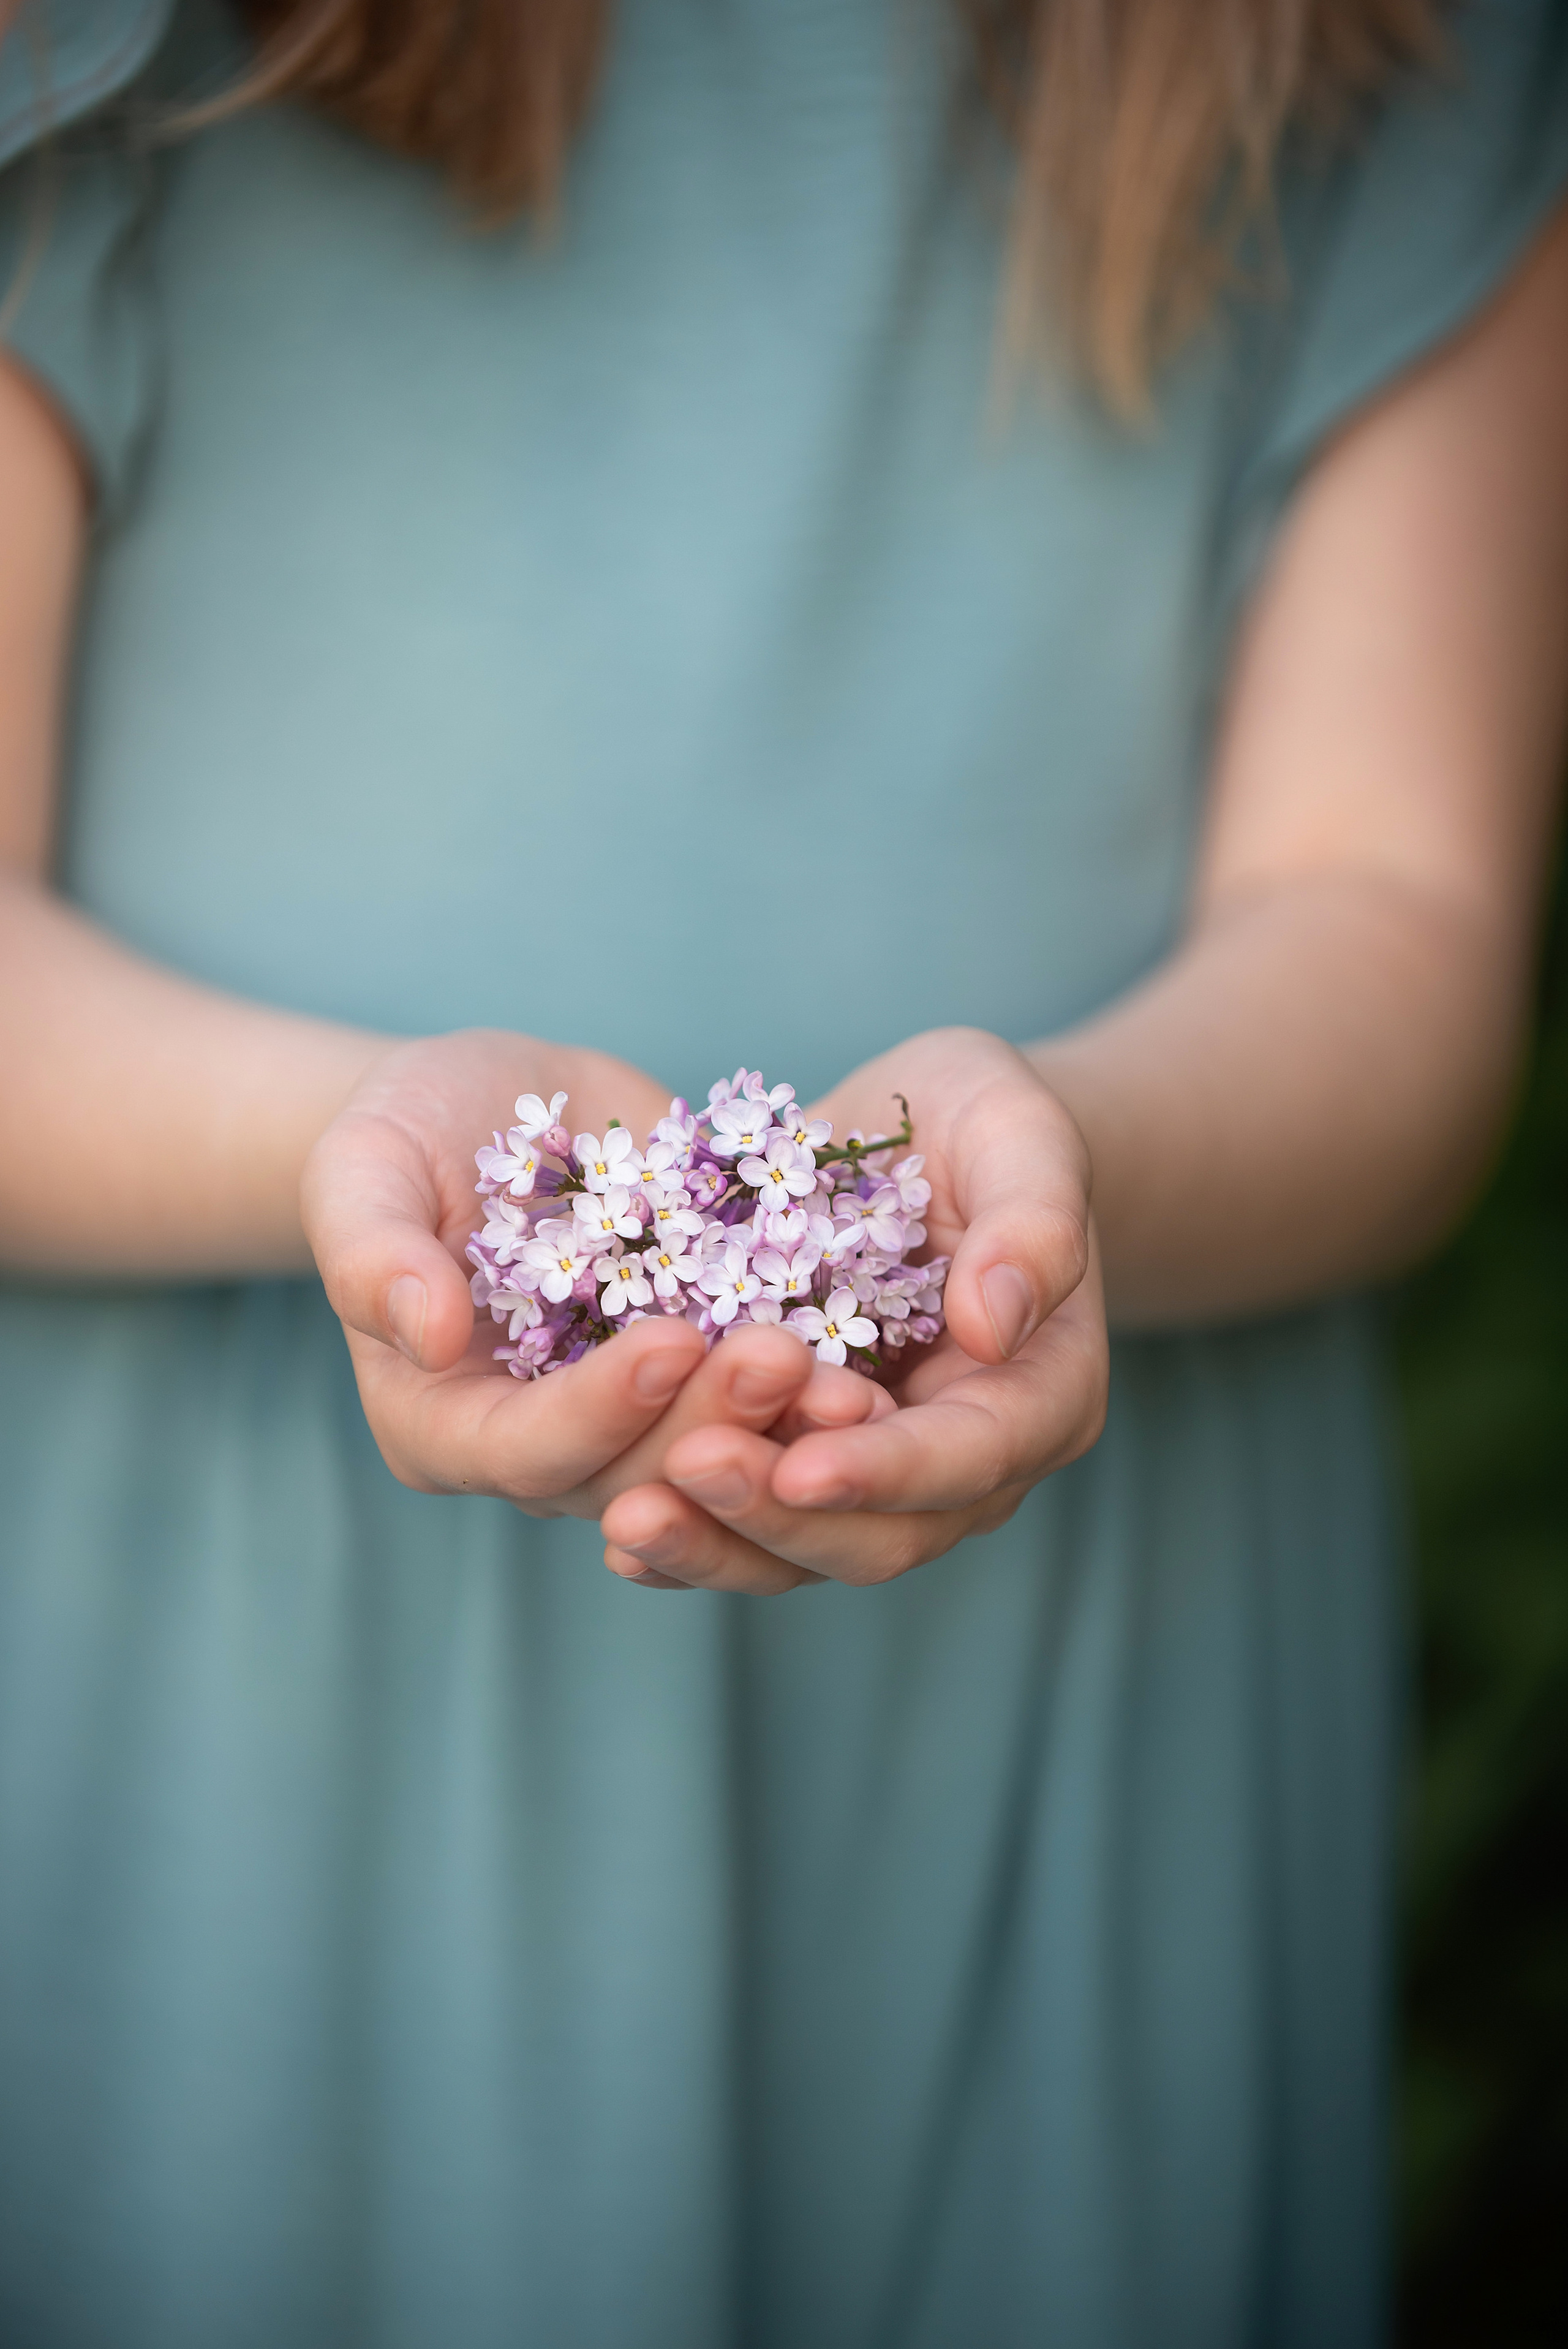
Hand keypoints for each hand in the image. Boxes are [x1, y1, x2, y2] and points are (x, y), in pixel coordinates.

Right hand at [301, 1030, 889, 1545]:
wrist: (495, 1102)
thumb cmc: (407, 1130)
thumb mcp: (364, 1165)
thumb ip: (373, 1251)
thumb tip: (428, 1332)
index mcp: (442, 1427)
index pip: (527, 1451)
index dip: (602, 1411)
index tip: (672, 1342)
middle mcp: (539, 1449)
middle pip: (632, 1474)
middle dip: (711, 1424)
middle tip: (786, 1358)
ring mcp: (628, 1424)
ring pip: (710, 1462)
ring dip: (780, 1431)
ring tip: (850, 1384)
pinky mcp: (698, 1382)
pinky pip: (760, 1415)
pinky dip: (813, 1401)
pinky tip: (874, 1372)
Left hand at [599, 1028, 1108, 1592]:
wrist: (925, 1136)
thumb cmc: (984, 1125)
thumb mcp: (1020, 1132)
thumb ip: (1032, 1221)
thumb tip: (996, 1323)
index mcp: (1040, 1395)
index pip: (968, 1458)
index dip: (886, 1471)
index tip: (802, 1464)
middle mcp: (966, 1464)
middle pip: (882, 1536)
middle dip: (780, 1514)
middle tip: (688, 1468)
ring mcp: (879, 1474)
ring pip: (805, 1552)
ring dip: (718, 1543)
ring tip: (627, 1518)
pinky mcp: (803, 1462)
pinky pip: (751, 1529)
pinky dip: (691, 1538)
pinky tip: (618, 1536)